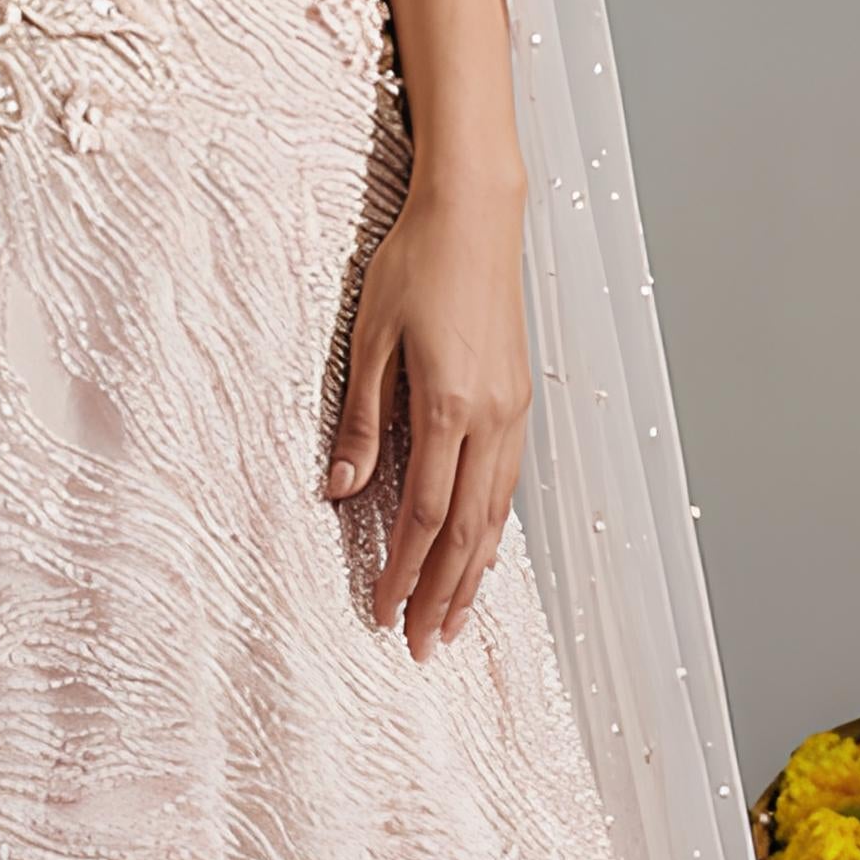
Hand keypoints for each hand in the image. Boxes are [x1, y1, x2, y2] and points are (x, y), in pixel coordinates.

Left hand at [326, 173, 531, 655]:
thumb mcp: (368, 337)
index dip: (403, 571)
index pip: (423, 513)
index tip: (383, 613)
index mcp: (447, 405)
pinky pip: (510, 483)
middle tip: (424, 647)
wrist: (475, 212)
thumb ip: (361, 419)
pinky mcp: (519, 397)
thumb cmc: (415, 264)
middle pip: (467, 530)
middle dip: (443, 593)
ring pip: (497, 514)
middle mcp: (490, 417)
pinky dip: (495, 529)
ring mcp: (512, 409)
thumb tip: (340, 489)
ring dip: (474, 573)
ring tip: (455, 620)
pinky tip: (483, 551)